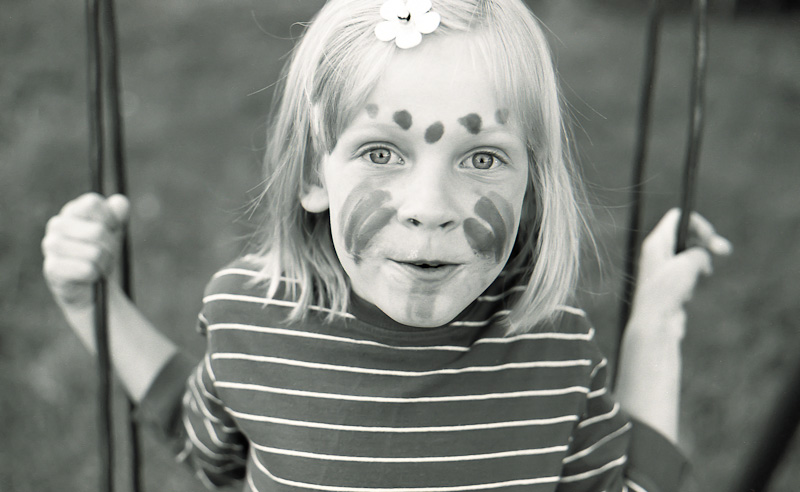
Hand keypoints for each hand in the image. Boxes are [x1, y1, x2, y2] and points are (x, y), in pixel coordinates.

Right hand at [42, 193, 129, 307]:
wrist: (91, 283)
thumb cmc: (102, 251)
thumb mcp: (114, 230)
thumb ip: (119, 214)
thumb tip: (120, 203)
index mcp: (72, 210)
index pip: (92, 203)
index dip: (110, 219)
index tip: (111, 230)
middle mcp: (57, 224)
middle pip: (98, 231)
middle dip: (111, 247)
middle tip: (106, 255)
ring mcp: (51, 245)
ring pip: (95, 253)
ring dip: (104, 264)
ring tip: (98, 266)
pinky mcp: (51, 268)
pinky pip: (87, 270)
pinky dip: (94, 275)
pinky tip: (88, 277)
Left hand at [631, 208, 731, 336]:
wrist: (655, 323)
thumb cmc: (667, 292)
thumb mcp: (688, 264)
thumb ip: (699, 252)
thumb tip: (703, 259)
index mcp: (656, 242)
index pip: (678, 218)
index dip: (698, 224)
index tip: (710, 239)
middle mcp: (657, 252)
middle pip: (686, 234)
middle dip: (707, 241)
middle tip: (724, 251)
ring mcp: (662, 268)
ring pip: (689, 254)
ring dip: (700, 263)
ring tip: (696, 279)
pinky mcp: (668, 284)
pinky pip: (688, 273)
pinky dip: (694, 279)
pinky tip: (686, 295)